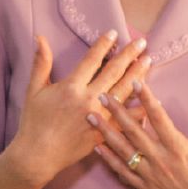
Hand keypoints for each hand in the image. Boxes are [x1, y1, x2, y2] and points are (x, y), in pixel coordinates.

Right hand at [8, 31, 150, 187]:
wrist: (38, 155)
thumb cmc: (33, 122)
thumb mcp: (33, 90)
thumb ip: (41, 63)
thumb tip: (40, 37)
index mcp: (71, 87)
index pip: (92, 60)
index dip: (104, 45)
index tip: (114, 33)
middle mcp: (88, 99)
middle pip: (113, 72)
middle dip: (128, 55)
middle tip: (142, 42)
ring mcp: (99, 117)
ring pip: (123, 92)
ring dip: (138, 75)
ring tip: (148, 61)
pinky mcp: (104, 132)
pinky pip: (127, 119)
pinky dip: (140, 109)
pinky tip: (154, 99)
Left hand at [91, 82, 187, 188]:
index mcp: (178, 148)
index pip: (159, 117)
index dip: (146, 99)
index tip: (136, 83)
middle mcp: (160, 160)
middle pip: (134, 131)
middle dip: (116, 111)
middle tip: (102, 96)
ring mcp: (150, 175)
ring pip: (122, 150)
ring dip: (105, 132)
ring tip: (91, 117)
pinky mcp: (145, 187)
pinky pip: (122, 172)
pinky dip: (108, 160)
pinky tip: (98, 147)